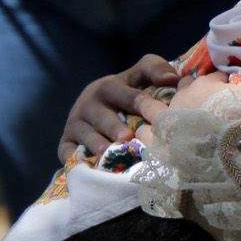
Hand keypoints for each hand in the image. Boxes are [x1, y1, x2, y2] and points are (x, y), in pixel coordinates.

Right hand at [57, 54, 179, 164]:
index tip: (156, 115)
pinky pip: (69, 154)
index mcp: (108, 87)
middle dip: (114, 127)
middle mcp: (88, 104)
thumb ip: (155, 69)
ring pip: (85, 135)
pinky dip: (79, 162)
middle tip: (127, 136)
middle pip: (102, 117)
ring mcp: (75, 124)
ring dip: (98, 145)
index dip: (140, 103)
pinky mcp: (66, 143)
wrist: (94, 107)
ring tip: (110, 153)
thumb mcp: (139, 75)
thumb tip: (173, 78)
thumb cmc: (126, 93)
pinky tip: (94, 170)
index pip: (125, 94)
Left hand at [134, 62, 240, 142]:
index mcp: (206, 83)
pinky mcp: (159, 137)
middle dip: (195, 93)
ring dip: (166, 108)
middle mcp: (183, 94)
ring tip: (173, 120)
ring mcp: (169, 115)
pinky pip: (145, 130)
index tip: (234, 97)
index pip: (216, 78)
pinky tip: (151, 134)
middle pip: (187, 87)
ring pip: (160, 105)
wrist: (226, 150)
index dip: (225, 85)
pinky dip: (147, 130)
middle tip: (207, 109)